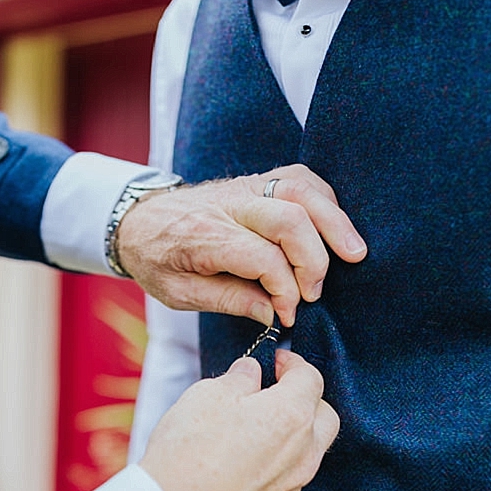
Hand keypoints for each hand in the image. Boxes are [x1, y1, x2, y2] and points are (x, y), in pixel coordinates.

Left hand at [116, 164, 365, 327]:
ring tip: (354, 253)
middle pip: (289, 218)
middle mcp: (228, 205)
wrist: (136, 219)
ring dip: (333, 221)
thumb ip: (229, 300)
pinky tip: (335, 224)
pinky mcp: (255, 180)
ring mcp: (244, 187)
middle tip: (318, 293)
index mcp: (204, 235)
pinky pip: (298, 177)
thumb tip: (275, 313)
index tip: (289, 313)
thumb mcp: (180, 293)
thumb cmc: (157, 259)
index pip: (262, 257)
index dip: (285, 289)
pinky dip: (324, 199)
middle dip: (314, 258)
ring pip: (300, 190)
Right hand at [140, 349, 338, 490]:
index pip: (311, 378)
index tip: (276, 362)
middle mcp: (303, 451)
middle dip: (305, 398)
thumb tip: (251, 374)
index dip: (293, 363)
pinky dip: (280, 460)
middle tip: (274, 391)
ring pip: (311, 449)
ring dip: (295, 432)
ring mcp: (293, 484)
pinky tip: (248, 459)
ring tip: (258, 426)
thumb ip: (239, 379)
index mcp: (291, 415)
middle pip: (324, 415)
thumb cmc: (189, 451)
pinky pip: (291, 475)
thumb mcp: (208, 395)